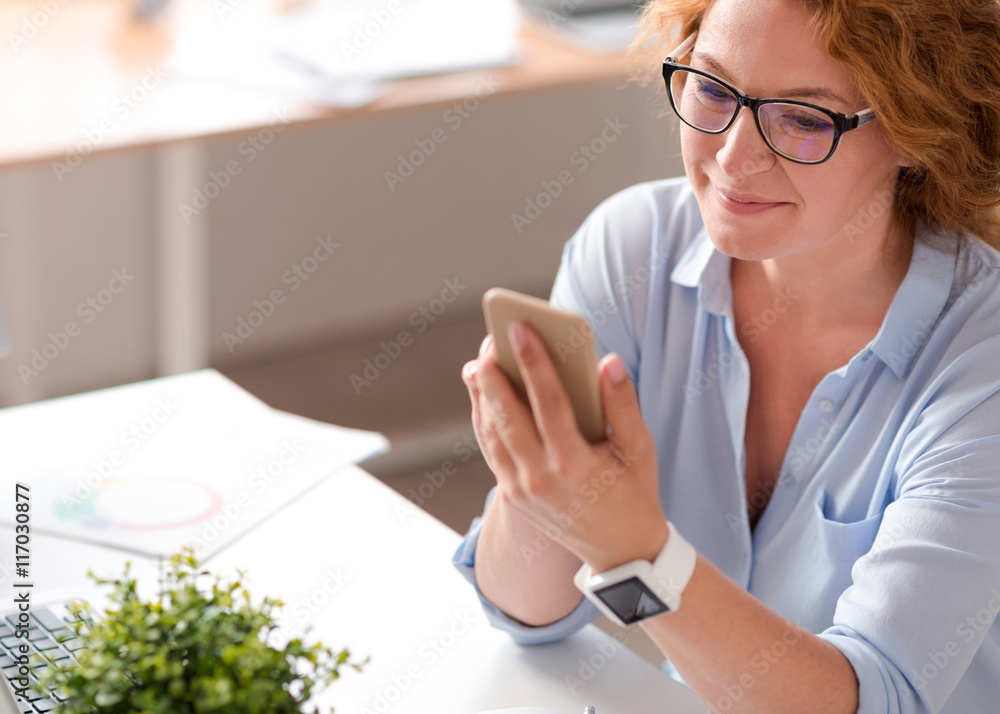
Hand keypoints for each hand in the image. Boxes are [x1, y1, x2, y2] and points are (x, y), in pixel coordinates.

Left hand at [461, 322, 667, 572]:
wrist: (621, 551)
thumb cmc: (634, 492)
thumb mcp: (640, 449)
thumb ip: (624, 404)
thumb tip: (608, 361)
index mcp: (575, 465)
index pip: (548, 403)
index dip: (534, 362)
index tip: (521, 329)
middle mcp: (540, 479)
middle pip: (506, 417)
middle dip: (495, 374)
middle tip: (491, 340)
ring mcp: (520, 490)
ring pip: (491, 433)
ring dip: (482, 395)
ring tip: (481, 361)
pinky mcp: (512, 495)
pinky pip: (490, 449)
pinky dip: (483, 419)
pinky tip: (483, 393)